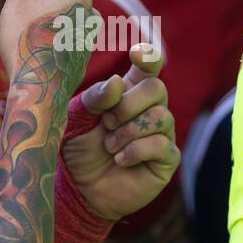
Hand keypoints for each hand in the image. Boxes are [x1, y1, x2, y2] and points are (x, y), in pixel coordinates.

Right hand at [0, 0, 93, 81]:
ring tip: (22, 31)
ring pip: (60, 14)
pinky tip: (32, 47)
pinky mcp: (81, 54)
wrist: (37, 90)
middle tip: (15, 11)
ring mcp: (87, 35)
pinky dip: (49, 35)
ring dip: (44, 16)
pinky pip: (62, 34)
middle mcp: (90, 11)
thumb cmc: (25, 41)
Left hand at [61, 42, 179, 221]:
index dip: (149, 57)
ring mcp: (162, 133)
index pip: (148, 67)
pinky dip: (136, 151)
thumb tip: (117, 83)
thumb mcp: (76, 119)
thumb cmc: (79, 149)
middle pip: (156, 88)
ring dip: (128, 132)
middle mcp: (149, 109)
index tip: (137, 53)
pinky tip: (121, 160)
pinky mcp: (166, 159)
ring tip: (110, 146)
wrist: (81, 189)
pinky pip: (162, 144)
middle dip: (128, 105)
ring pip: (160, 117)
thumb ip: (93, 99)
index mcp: (128, 92)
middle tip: (107, 123)